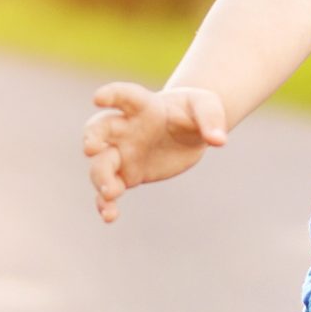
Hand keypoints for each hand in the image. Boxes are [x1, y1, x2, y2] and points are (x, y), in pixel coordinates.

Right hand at [82, 83, 228, 222]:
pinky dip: (105, 203)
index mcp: (143, 106)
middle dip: (92, 137)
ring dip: (100, 178)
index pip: (124, 96)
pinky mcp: (126, 176)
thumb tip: (219, 140)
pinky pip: (108, 190)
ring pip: (100, 164)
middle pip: (100, 129)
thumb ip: (212, 119)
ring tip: (112, 193)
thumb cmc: (192, 112)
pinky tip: (109, 216)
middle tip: (91, 148)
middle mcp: (125, 128)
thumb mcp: (207, 106)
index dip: (111, 95)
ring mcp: (122, 153)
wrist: (187, 132)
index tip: (98, 97)